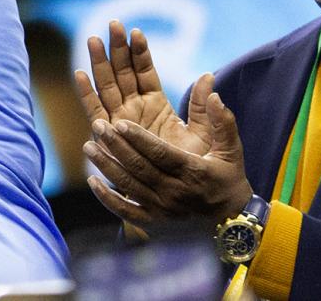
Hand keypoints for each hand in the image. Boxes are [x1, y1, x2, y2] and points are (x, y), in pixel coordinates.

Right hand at [75, 21, 202, 154]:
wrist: (189, 196)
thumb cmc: (199, 166)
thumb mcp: (208, 134)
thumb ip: (206, 108)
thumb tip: (210, 77)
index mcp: (157, 104)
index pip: (145, 72)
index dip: (140, 52)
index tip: (136, 32)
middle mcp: (135, 109)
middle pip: (122, 73)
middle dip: (116, 48)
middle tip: (112, 23)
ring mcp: (121, 120)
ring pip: (106, 85)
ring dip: (99, 63)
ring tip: (93, 39)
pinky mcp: (110, 135)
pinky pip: (95, 111)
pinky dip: (86, 93)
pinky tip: (79, 73)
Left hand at [83, 73, 252, 229]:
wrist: (233, 226)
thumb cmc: (229, 183)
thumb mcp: (231, 152)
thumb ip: (222, 122)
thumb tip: (214, 94)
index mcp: (193, 172)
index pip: (161, 153)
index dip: (139, 139)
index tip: (120, 122)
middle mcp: (176, 193)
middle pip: (140, 167)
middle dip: (116, 146)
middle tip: (97, 126)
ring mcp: (163, 211)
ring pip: (129, 186)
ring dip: (106, 166)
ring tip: (87, 146)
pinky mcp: (154, 224)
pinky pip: (126, 212)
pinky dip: (107, 198)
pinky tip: (92, 181)